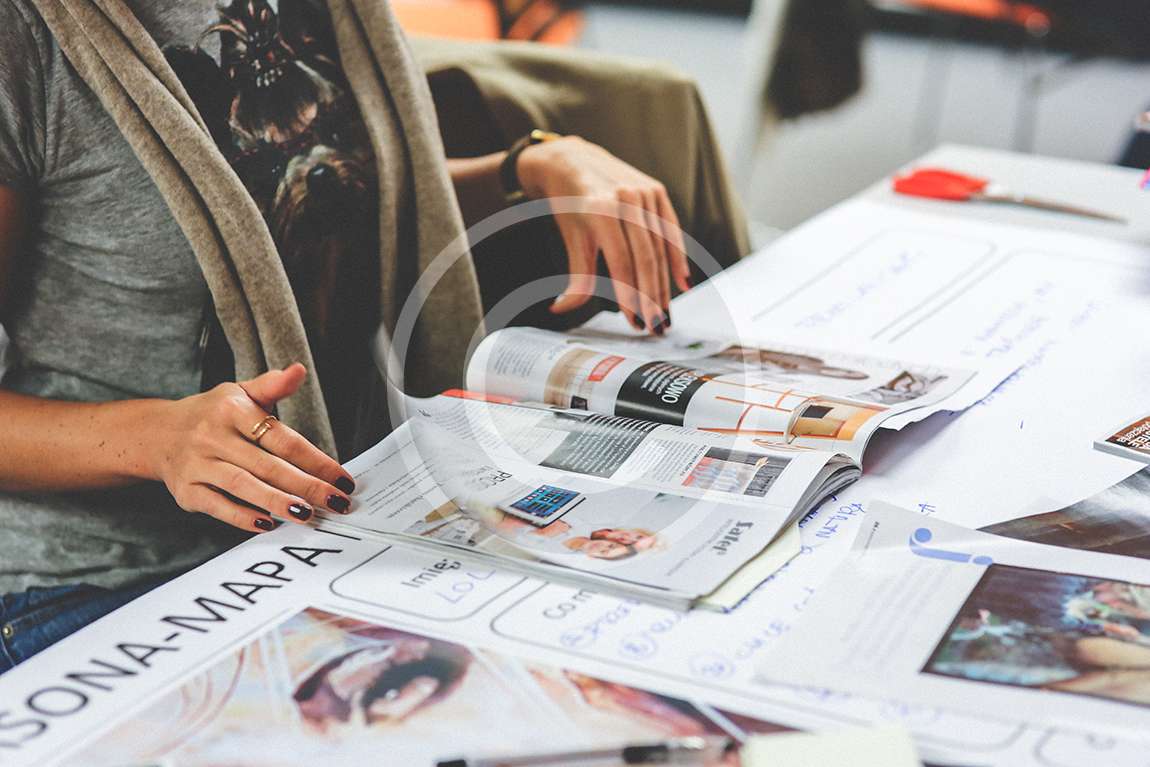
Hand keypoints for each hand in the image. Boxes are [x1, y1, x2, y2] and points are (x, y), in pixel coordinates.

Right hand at [149, 363, 354, 531]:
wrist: (157, 433)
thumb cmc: (211, 414)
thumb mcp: (240, 392)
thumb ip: (272, 386)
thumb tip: (298, 371)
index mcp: (232, 410)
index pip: (282, 439)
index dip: (315, 460)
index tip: (341, 478)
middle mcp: (213, 437)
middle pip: (267, 465)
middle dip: (306, 486)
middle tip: (335, 502)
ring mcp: (198, 465)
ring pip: (243, 486)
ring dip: (277, 502)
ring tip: (307, 515)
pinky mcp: (186, 491)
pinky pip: (217, 506)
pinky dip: (242, 517)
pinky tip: (268, 523)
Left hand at [517, 136, 690, 333]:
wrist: (573, 161)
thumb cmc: (569, 204)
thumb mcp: (572, 238)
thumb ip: (575, 276)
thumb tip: (561, 309)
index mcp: (601, 211)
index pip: (621, 262)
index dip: (630, 296)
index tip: (635, 321)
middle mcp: (626, 199)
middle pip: (645, 258)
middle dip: (651, 297)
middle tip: (655, 326)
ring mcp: (644, 192)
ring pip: (659, 247)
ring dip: (664, 284)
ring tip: (665, 313)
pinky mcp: (657, 190)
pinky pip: (671, 229)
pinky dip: (678, 256)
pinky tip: (682, 282)